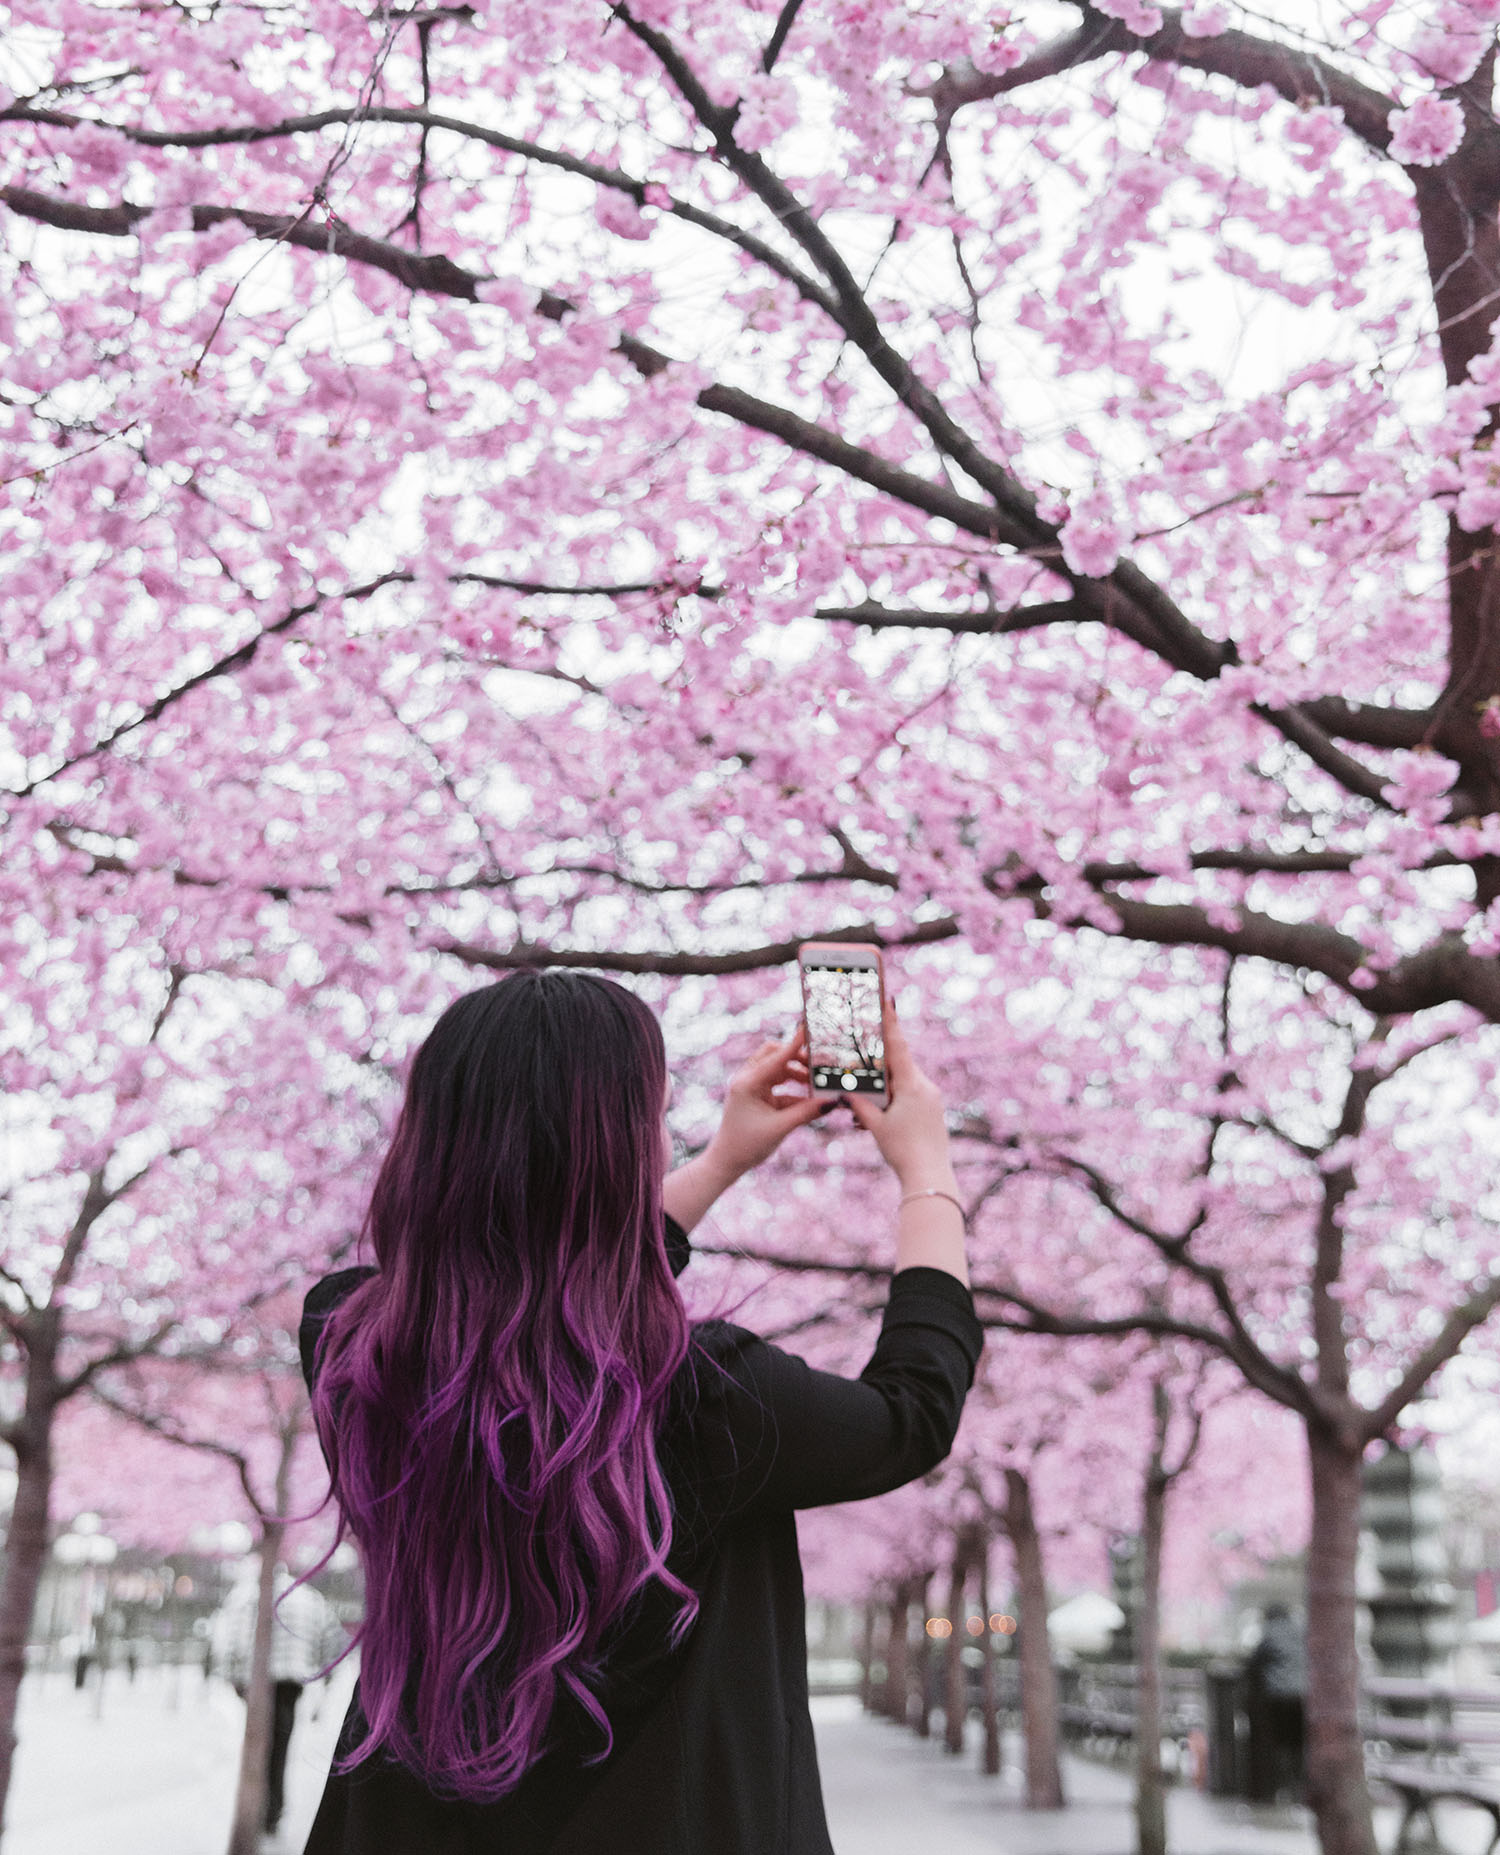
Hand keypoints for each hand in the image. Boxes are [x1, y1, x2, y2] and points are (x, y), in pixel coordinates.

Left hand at [703, 1028, 826, 1181]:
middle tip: (819, 1066)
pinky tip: (810, 1100)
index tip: (808, 1029)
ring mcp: (752, 1087)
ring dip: (798, 1075)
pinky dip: (794, 1091)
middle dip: (797, 1059)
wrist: (728, 1162)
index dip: (794, 1044)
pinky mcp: (758, 1096)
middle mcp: (748, 1079)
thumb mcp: (780, 1127)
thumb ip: (806, 1112)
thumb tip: (832, 1101)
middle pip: (775, 1056)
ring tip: (816, 1084)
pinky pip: (779, 1086)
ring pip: (778, 1070)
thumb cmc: (747, 1145)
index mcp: (748, 1082)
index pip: (776, 1057)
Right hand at [846, 1005, 952, 1188]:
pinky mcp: (932, 1110)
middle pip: (897, 1065)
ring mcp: (931, 1098)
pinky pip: (910, 1096)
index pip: (896, 1046)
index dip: (889, 1021)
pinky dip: (894, 1100)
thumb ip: (859, 1104)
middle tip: (862, 1054)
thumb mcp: (875, 1125)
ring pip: (902, 1082)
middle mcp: (925, 1086)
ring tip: (866, 1107)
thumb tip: (844, 1092)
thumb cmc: (902, 1150)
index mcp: (912, 1084)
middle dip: (877, 1065)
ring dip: (884, 1089)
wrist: (929, 1175)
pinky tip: (881, 1116)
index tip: (887, 997)